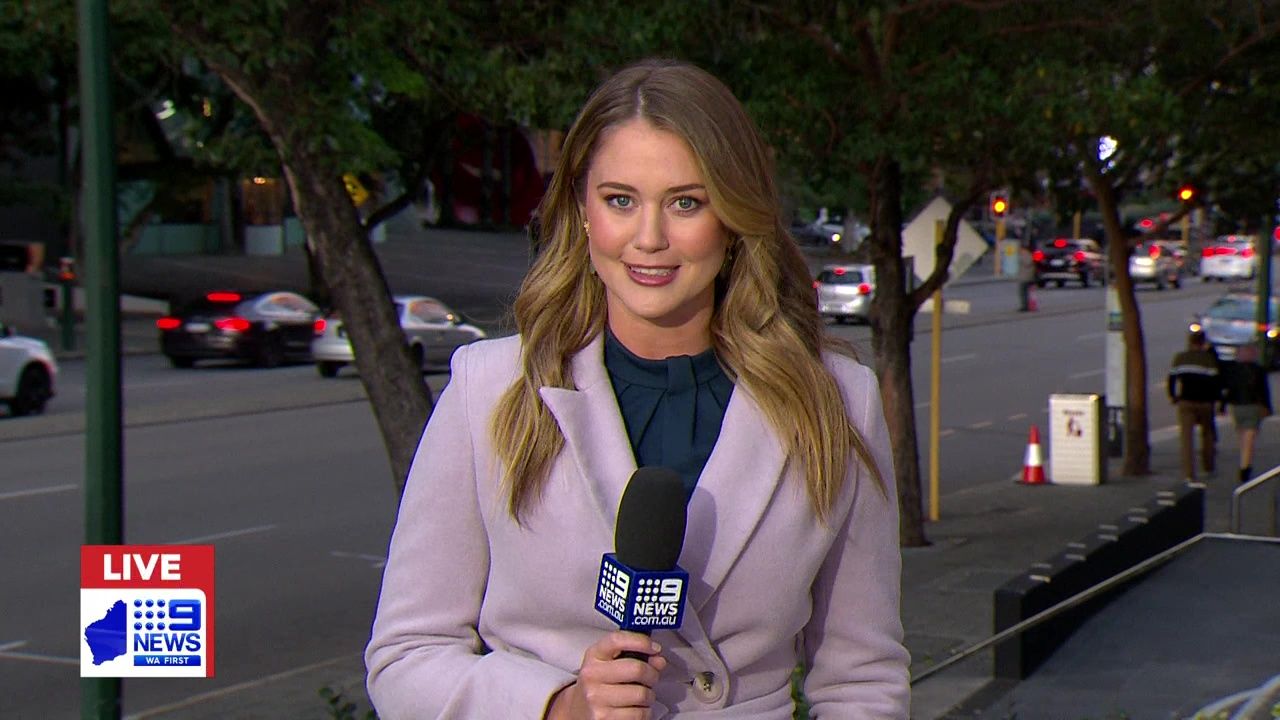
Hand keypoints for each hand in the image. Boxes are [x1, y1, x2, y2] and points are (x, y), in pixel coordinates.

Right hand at [544, 632, 666, 719]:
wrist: (579, 710)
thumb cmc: (600, 683)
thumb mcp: (610, 663)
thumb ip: (636, 656)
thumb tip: (659, 660)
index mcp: (594, 656)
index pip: (617, 640)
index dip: (641, 641)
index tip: (655, 648)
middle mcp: (592, 676)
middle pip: (636, 669)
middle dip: (652, 674)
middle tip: (651, 678)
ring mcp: (596, 699)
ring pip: (642, 694)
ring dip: (649, 696)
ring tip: (641, 696)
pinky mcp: (604, 719)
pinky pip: (639, 714)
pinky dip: (644, 712)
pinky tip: (635, 709)